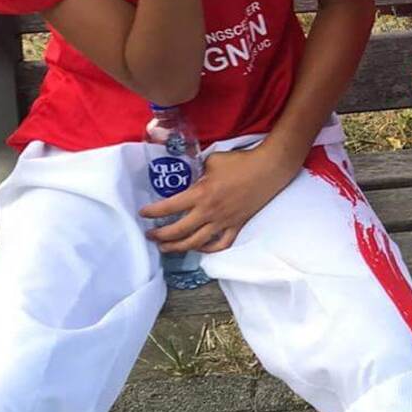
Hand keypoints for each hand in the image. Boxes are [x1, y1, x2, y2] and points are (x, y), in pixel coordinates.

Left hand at [140, 144, 292, 254]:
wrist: (268, 169)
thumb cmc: (240, 162)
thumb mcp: (212, 161)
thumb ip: (198, 170)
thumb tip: (190, 176)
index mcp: (201, 194)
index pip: (169, 207)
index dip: (153, 212)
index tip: (143, 213)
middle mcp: (209, 212)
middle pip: (179, 231)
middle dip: (160, 236)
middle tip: (150, 235)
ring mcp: (224, 222)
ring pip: (196, 243)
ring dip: (178, 247)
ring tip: (166, 248)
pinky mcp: (237, 226)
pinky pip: (220, 245)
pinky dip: (207, 250)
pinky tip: (198, 248)